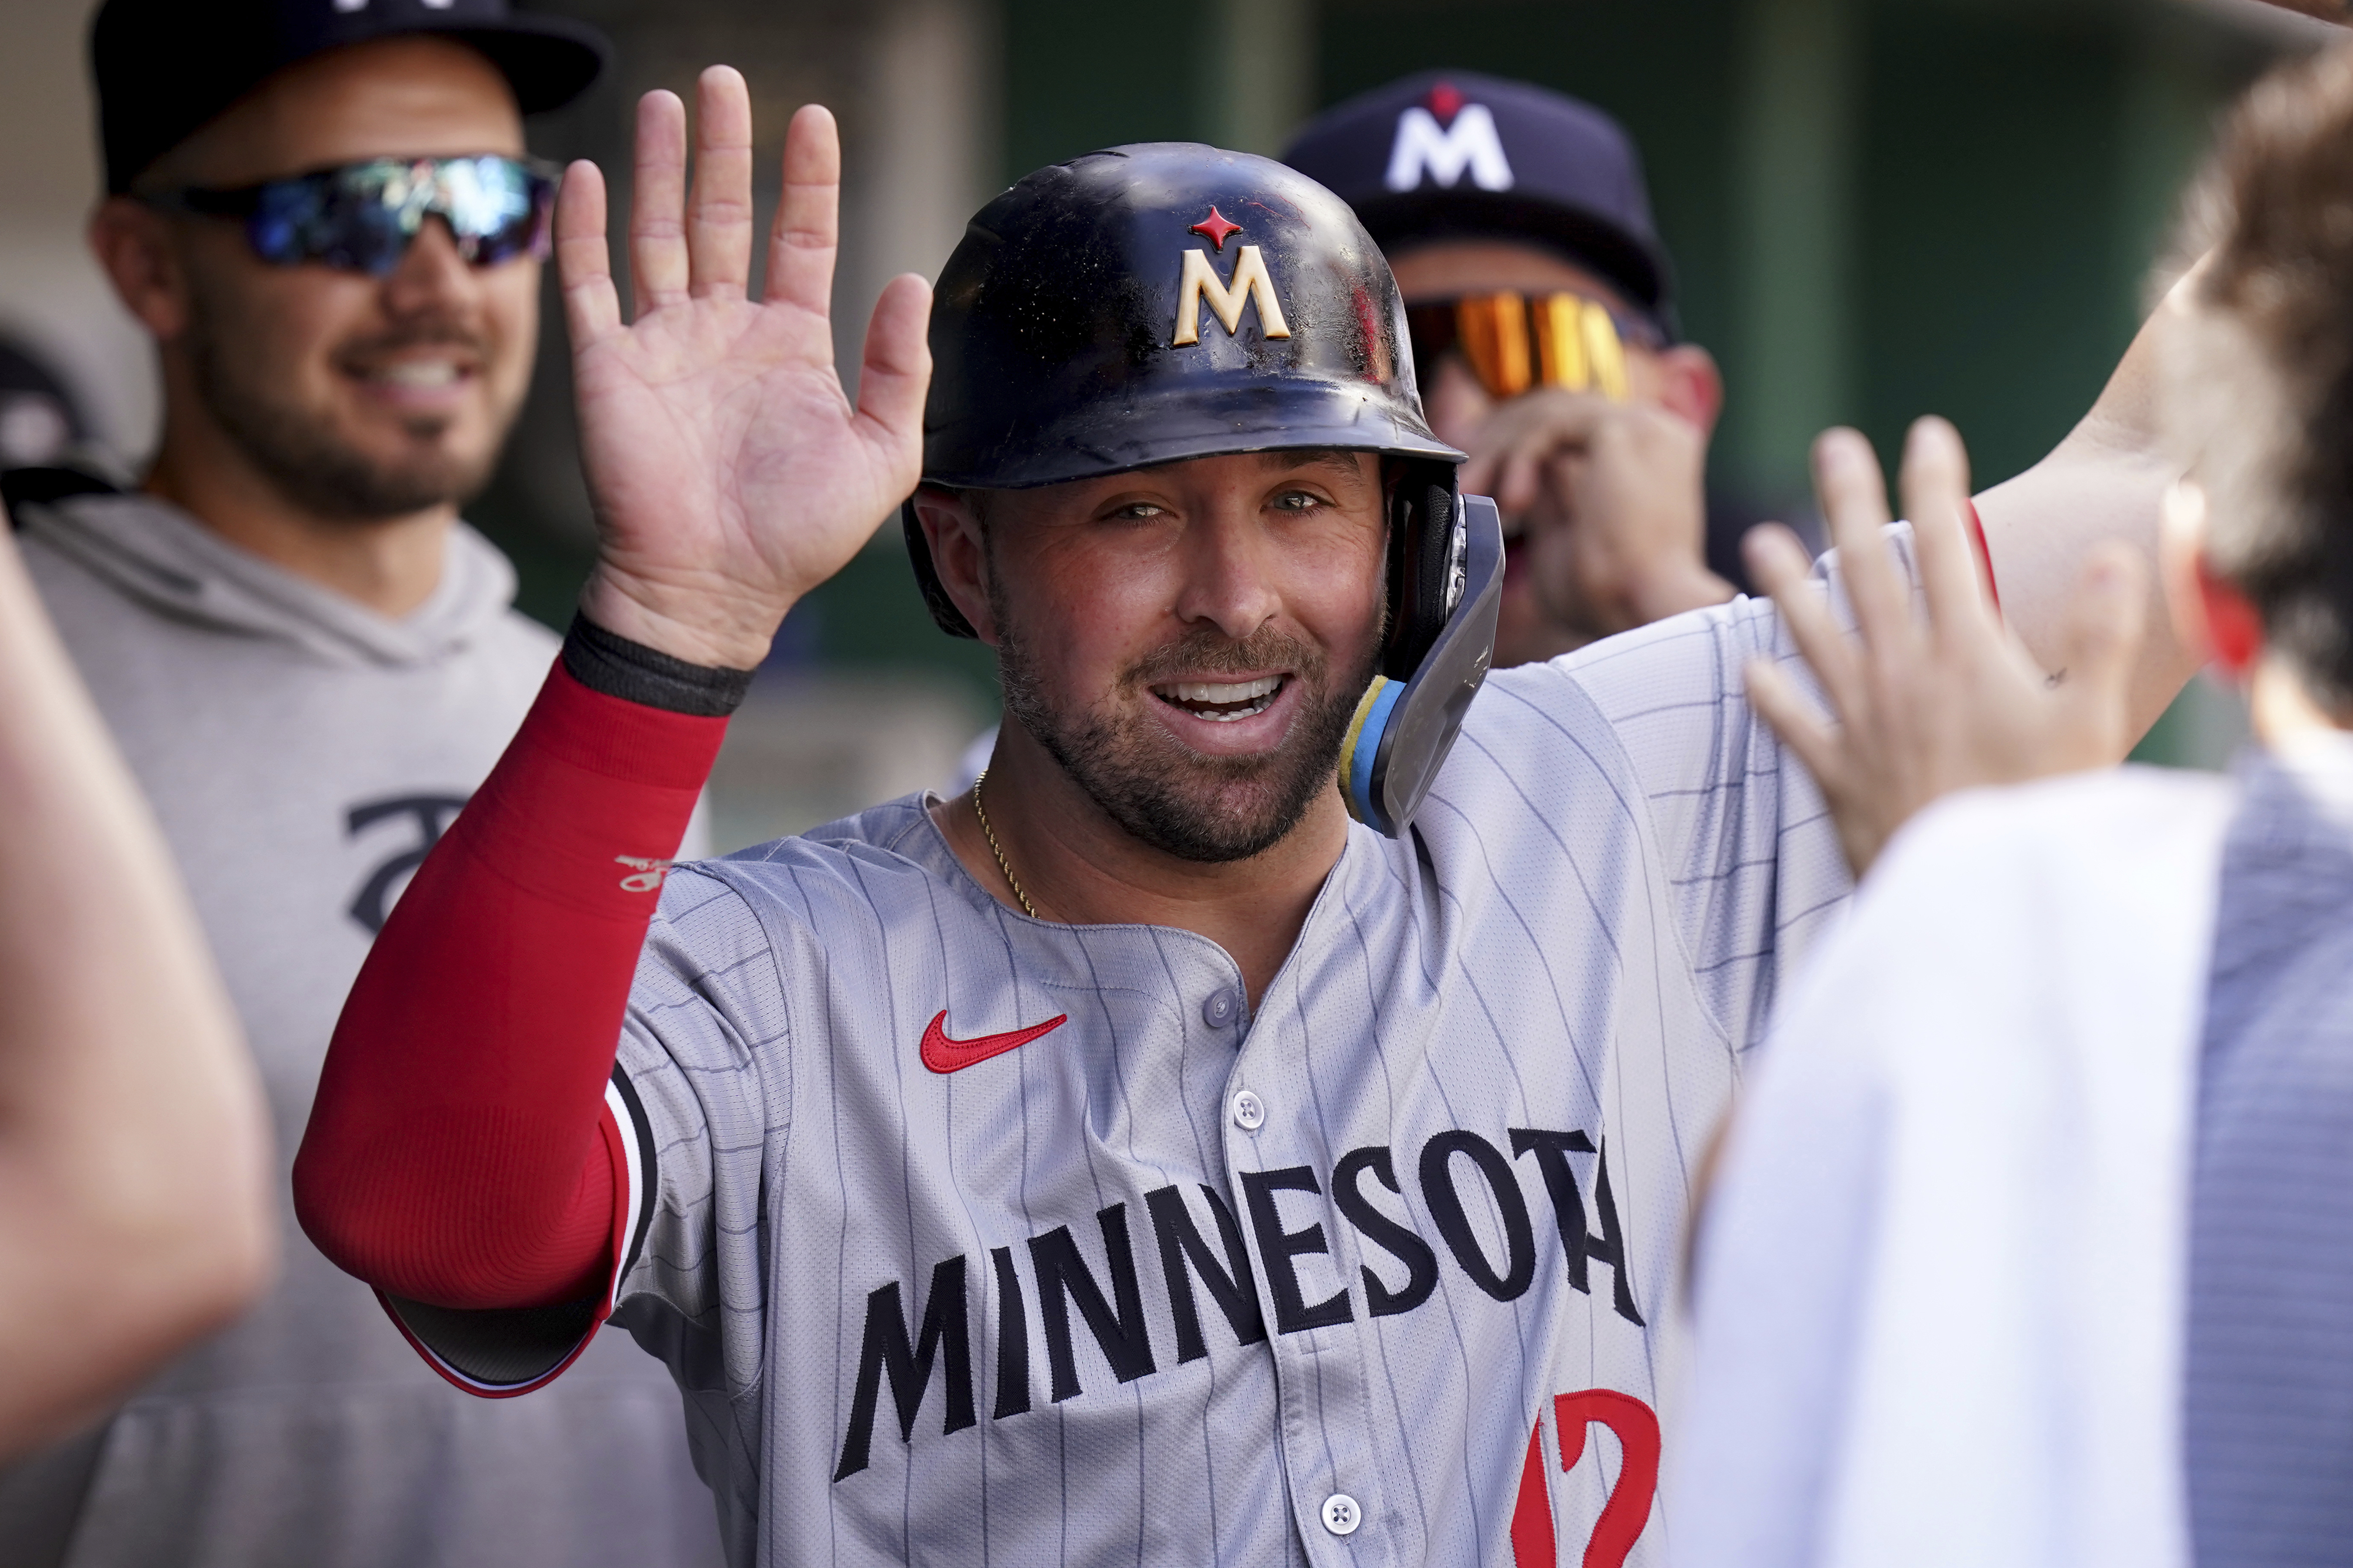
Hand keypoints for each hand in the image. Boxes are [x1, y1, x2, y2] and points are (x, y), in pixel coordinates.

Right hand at [559, 69, 931, 668]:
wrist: (715, 589)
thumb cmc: (800, 536)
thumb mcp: (883, 454)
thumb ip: (898, 368)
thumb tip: (908, 279)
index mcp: (791, 347)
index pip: (801, 239)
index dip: (807, 179)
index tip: (813, 117)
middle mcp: (726, 333)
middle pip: (726, 217)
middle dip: (726, 148)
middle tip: (724, 79)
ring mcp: (664, 345)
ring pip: (660, 232)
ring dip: (661, 166)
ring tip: (666, 100)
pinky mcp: (607, 366)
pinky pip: (592, 284)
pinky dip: (585, 229)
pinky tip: (585, 171)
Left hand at [1458, 390, 1731, 640]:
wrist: (1644, 612)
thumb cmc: (1612, 599)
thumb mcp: (1566, 540)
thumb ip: (1546, 503)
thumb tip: (1511, 482)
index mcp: (1645, 457)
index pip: (1569, 429)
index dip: (1516, 447)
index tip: (1478, 477)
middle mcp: (1648, 431)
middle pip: (1554, 411)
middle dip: (1497, 445)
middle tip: (1467, 484)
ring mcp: (1639, 425)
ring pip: (1545, 413)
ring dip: (1499, 452)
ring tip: (1475, 492)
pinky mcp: (1621, 430)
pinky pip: (1549, 425)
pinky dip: (1518, 457)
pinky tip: (1511, 500)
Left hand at [1743, 419, 2146, 877]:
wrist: (1975, 896)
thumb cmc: (2043, 814)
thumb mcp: (2091, 724)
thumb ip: (2101, 637)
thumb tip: (2116, 555)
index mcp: (1964, 655)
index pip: (1948, 547)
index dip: (1937, 483)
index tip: (1927, 431)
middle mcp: (1900, 675)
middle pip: (1866, 570)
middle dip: (1849, 501)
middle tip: (1832, 446)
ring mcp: (1860, 722)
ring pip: (1812, 634)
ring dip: (1784, 582)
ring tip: (1758, 536)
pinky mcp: (1834, 774)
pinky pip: (1791, 725)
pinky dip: (1770, 694)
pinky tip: (1749, 668)